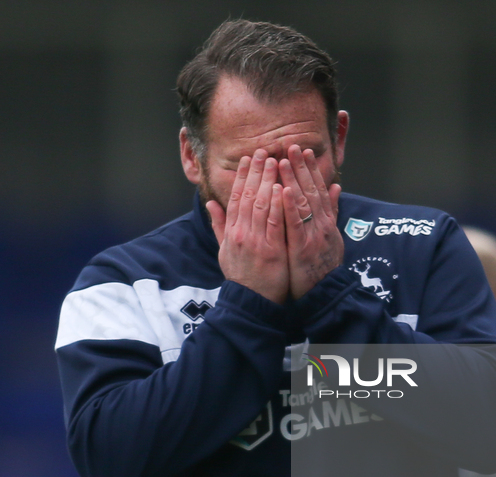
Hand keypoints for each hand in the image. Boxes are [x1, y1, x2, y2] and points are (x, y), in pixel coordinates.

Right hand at [207, 149, 288, 303]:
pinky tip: (283, 187)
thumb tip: (210, 204)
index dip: (243, 177)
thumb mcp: (224, 251)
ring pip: (261, 205)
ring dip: (268, 181)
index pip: (236, 198)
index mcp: (232, 232)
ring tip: (275, 161)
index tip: (249, 159)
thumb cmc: (241, 278)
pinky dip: (278, 204)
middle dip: (256, 172)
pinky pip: (274, 222)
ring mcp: (256, 242)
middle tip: (264, 151)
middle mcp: (242, 234)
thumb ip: (219, 226)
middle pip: (248, 196)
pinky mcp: (271, 251)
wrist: (250, 303)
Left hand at [279, 145, 342, 298]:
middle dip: (301, 167)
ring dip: (295, 179)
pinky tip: (284, 189)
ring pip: (304, 202)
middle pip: (311, 191)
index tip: (302, 151)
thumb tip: (336, 188)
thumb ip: (331, 212)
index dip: (310, 170)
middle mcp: (322, 226)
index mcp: (326, 223)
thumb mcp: (331, 238)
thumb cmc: (323, 268)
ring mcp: (314, 236)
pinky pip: (296, 224)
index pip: (317, 190)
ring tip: (285, 160)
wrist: (325, 295)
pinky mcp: (304, 248)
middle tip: (292, 145)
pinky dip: (290, 206)